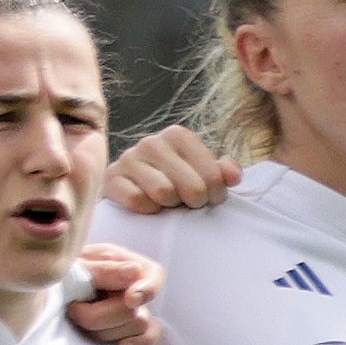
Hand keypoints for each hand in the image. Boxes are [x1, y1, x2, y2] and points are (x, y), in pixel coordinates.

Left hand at [69, 240, 164, 344]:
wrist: (43, 293)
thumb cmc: (59, 276)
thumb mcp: (74, 265)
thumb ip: (103, 268)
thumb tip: (135, 271)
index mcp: (121, 264)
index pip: (153, 275)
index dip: (147, 289)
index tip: (130, 299)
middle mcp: (132, 287)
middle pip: (138, 309)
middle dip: (102, 316)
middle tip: (73, 309)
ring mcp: (134, 310)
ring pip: (138, 327)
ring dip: (104, 330)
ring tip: (80, 322)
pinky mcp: (131, 330)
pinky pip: (151, 340)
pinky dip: (138, 344)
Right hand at [104, 123, 233, 214]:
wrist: (136, 188)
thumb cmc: (179, 181)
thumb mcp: (205, 174)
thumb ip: (224, 172)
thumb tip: (233, 176)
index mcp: (178, 135)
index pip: (213, 176)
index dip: (216, 195)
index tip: (209, 198)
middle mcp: (151, 142)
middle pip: (193, 187)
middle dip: (195, 202)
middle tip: (188, 203)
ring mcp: (128, 158)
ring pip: (164, 192)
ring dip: (170, 205)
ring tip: (167, 201)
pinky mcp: (112, 178)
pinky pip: (137, 200)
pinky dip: (147, 209)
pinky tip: (148, 203)